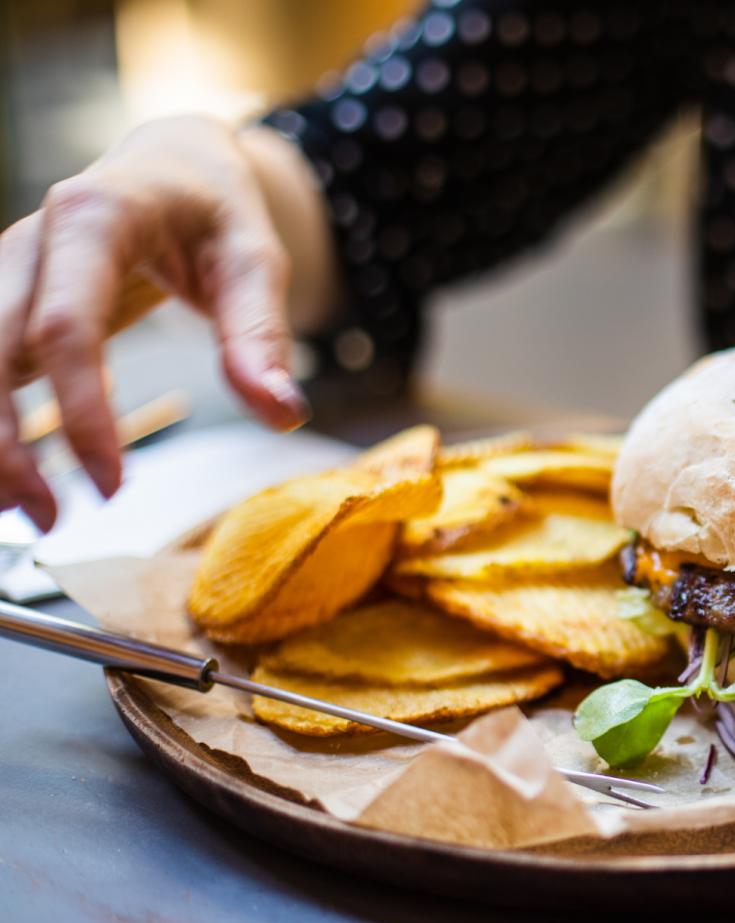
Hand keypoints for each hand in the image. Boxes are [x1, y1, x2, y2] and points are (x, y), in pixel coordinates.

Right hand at [0, 116, 314, 530]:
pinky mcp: (0, 296)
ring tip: (27, 512)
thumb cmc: (217, 212)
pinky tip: (8, 477)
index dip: (82, 411)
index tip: (114, 485)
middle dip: (6, 443)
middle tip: (53, 520)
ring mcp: (4, 267)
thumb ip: (262, 336)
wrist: (174, 164)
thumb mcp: (255, 261)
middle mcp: (30, 240)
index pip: (68, 328)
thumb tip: (281, 413)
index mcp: (94, 217)